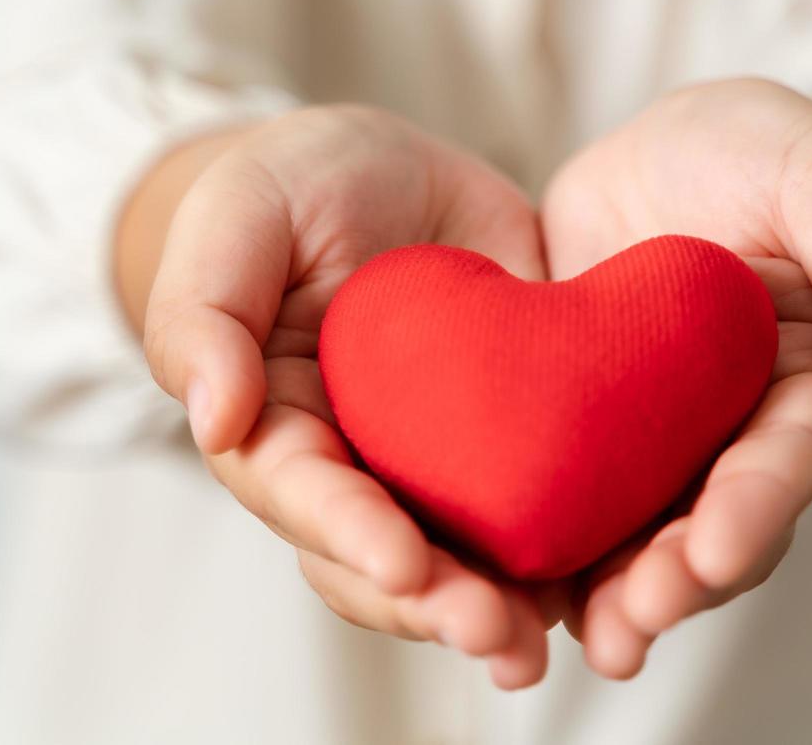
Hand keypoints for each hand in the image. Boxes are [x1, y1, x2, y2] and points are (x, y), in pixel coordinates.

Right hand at [118, 104, 553, 687]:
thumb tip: (213, 418)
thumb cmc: (291, 186)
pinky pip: (537, 507)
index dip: (351, 533)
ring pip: (460, 558)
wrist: (388, 169)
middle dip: (435, 602)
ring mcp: (435, 461)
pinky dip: (568, 555)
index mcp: (279, 422)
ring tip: (544, 642)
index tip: (405, 564)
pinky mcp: (513, 438)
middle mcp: (356, 463)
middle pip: (383, 559)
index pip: (306, 494)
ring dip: (500, 609)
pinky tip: (607, 586)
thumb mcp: (236, 214)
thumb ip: (204, 310)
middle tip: (494, 633)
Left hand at [541, 79, 811, 677]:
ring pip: (638, 530)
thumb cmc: (774, 155)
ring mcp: (656, 437)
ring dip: (611, 591)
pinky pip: (562, 487)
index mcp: (809, 389)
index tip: (712, 553)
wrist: (676, 145)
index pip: (789, 462)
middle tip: (630, 623)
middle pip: (713, 525)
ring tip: (580, 637)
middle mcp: (735, 433)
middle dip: (676, 581)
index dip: (755, 511)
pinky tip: (504, 584)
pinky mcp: (581, 423)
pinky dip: (542, 540)